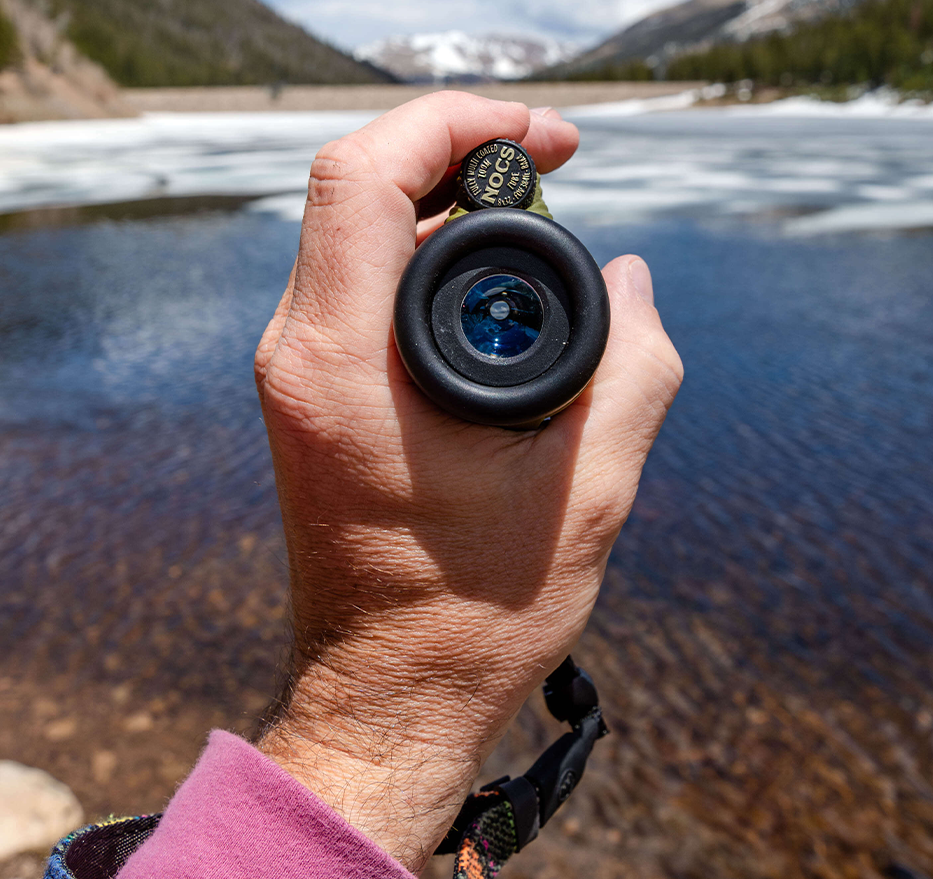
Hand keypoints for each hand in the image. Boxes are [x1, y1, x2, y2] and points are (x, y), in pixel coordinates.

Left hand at [254, 92, 682, 871]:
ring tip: (542, 246)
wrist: (387, 698)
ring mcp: (296, 380)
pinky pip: (360, 292)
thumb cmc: (470, 622)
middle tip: (559, 186)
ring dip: (448, 216)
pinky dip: (428, 269)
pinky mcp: (313, 403)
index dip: (461, 126)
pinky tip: (497, 303)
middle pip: (360, 190)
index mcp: (345, 369)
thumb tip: (636, 281)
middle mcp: (298, 359)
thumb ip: (633, 371)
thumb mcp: (587, 498)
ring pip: (359, 237)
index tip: (553, 143)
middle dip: (465, 162)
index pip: (365, 176)